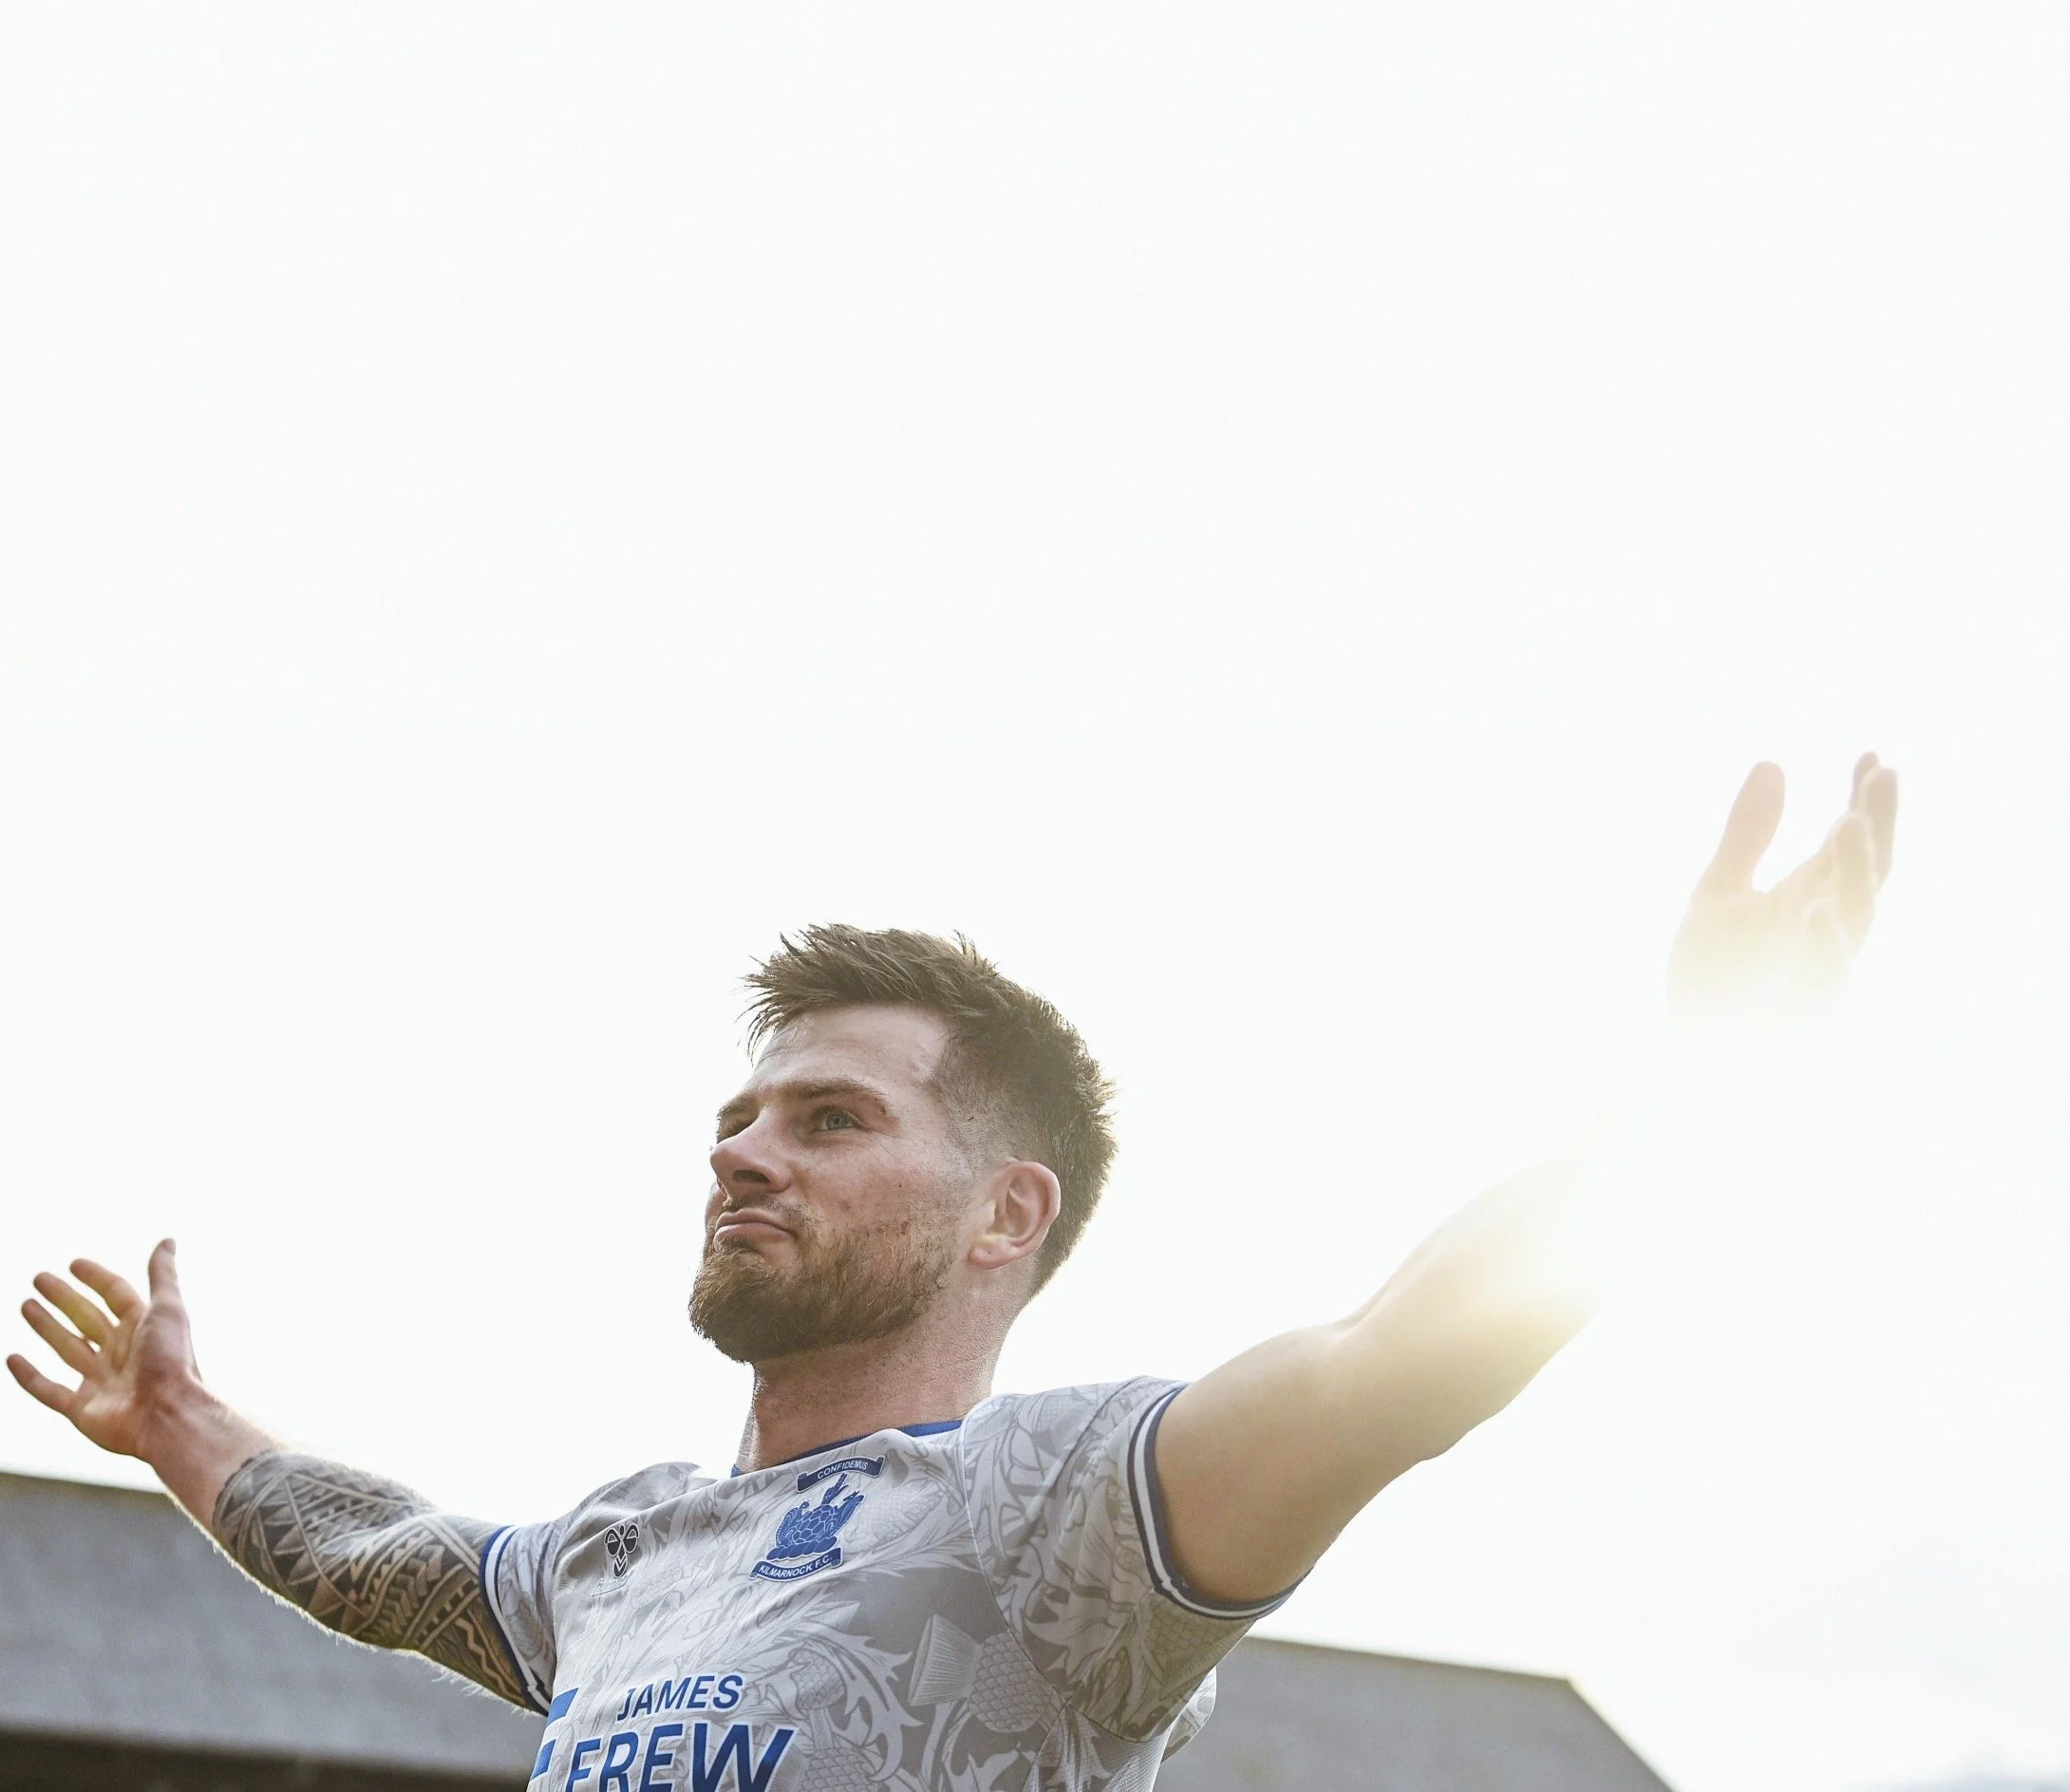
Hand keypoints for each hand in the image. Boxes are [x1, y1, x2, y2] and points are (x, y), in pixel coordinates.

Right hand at [8, 1239, 206, 1459]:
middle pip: (87, 1318)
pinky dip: (30, 1377)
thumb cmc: (171, 1360)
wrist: (167, 1416)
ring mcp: (101, 1381)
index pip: (115, 1295)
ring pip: (67, 1348)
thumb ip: (162, 1275)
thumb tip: (167, 1240)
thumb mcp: (168, 1308)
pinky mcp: (83, 1410)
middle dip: (64, 1299)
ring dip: (47, 1327)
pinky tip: (12, 1358)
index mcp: (143, 1328)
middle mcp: (122, 1352)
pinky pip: (50, 1391)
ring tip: (26, 1305)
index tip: (73, 1263)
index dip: (96, 1278)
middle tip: (38, 1279)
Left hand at [1668, 754, 1898, 1035]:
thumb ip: (1747, 835)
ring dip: (1853, 873)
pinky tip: (1815, 911)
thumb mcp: (1718, 892)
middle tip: (1881, 777)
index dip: (1865, 799)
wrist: (1685, 1053)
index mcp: (1809, 897)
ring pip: (1855, 922)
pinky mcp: (1802, 1017)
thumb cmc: (1711, 976)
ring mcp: (1818, 974)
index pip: (1849, 843)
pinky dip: (1824, 947)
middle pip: (1867, 874)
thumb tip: (1772, 761)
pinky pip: (1825, 983)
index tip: (1873, 755)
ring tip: (1846, 822)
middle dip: (1876, 826)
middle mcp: (1824, 931)